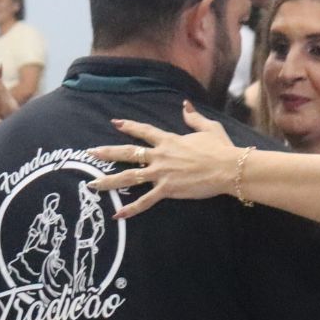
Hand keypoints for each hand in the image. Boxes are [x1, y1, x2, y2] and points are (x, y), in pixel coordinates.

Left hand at [88, 102, 240, 217]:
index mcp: (169, 140)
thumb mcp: (208, 128)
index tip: (115, 123)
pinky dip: (131, 209)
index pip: (144, 131)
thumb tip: (185, 105)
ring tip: (92, 185)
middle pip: (128, 153)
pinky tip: (118, 214)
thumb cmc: (221, 149)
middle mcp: (160, 156)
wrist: (227, 168)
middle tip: (91, 152)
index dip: (129, 126)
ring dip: (109, 181)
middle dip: (108, 152)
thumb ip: (193, 117)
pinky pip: (145, 201)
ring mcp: (162, 173)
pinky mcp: (167, 189)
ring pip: (129, 177)